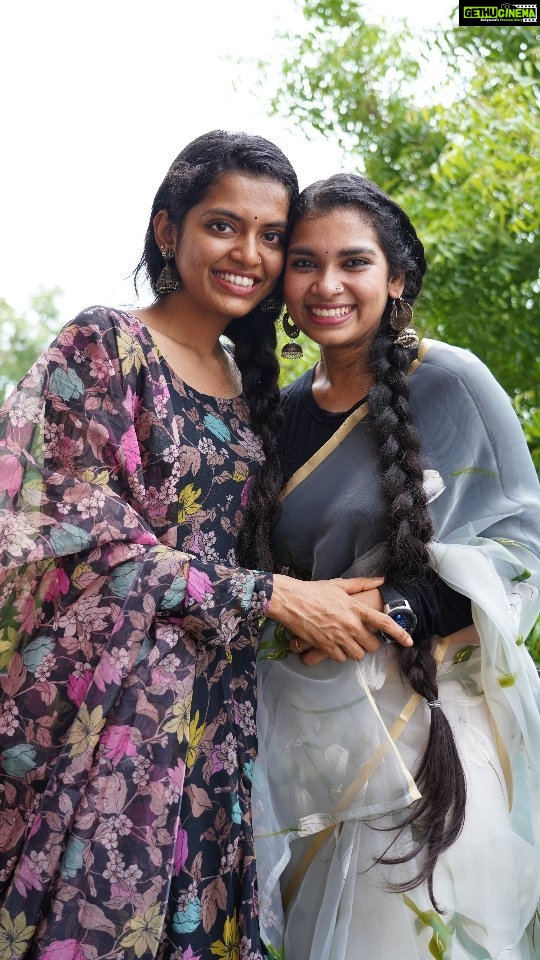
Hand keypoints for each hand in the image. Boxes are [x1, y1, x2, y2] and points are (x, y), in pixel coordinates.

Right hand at [268, 575, 412, 663]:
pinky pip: (341, 658)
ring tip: (347, 641)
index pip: (384, 623)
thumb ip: (363, 584)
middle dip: (369, 643)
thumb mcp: (340, 585)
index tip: (409, 641)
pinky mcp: (326, 646)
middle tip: (361, 637)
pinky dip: (340, 654)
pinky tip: (335, 645)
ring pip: (358, 654)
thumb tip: (382, 579)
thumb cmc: (314, 591)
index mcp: (356, 608)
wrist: (290, 600)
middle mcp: (350, 625)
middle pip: (372, 645)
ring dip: (355, 650)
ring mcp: (338, 637)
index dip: (400, 633)